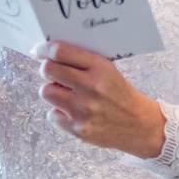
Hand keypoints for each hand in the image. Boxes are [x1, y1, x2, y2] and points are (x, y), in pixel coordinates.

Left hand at [32, 41, 165, 158]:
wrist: (140, 125)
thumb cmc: (119, 94)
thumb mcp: (108, 70)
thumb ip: (82, 62)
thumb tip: (47, 55)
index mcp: (99, 68)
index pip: (60, 51)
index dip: (44, 49)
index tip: (39, 50)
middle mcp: (90, 87)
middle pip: (47, 70)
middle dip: (46, 69)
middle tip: (52, 73)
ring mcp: (83, 109)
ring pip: (46, 92)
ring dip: (51, 91)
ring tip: (65, 94)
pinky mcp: (79, 129)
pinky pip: (52, 115)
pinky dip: (58, 114)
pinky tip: (72, 113)